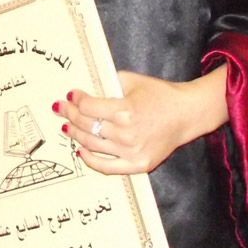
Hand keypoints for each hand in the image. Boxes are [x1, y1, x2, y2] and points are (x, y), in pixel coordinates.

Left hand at [56, 66, 228, 174]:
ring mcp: (132, 152)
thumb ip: (108, 82)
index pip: (88, 107)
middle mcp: (126, 133)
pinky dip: (90, 160)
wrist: (187, 114)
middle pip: (87, 125)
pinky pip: (107, 167)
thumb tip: (84, 90)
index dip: (76, 100)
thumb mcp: (133, 80)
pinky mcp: (138, 165)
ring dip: (75, 135)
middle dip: (70, 115)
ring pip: (92, 145)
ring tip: (67, 127)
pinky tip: (80, 150)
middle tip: (61, 109)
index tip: (70, 95)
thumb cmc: (161, 95)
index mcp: (125, 110)